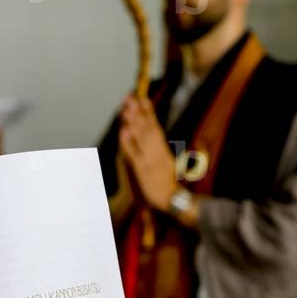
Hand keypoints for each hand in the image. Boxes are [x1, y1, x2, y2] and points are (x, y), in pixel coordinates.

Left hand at [119, 96, 177, 211]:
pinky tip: (124, 131)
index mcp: (164, 149)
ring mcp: (149, 159)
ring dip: (133, 122)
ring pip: (140, 137)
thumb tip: (157, 133)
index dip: (148, 111)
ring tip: (126, 109)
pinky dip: (129, 142)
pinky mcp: (142, 170)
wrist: (172, 200)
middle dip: (138, 112)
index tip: (142, 97)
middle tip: (130, 98)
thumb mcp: (169, 163)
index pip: (156, 126)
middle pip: (147, 128)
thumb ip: (162, 149)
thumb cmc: (169, 183)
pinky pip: (134, 154)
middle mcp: (157, 151)